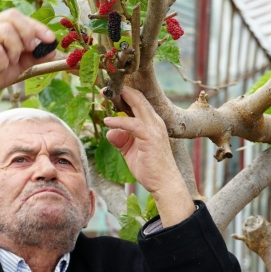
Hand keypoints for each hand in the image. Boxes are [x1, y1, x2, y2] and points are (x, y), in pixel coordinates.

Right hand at [0, 9, 55, 138]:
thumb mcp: (20, 64)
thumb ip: (35, 56)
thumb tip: (53, 50)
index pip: (19, 17)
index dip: (37, 26)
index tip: (51, 39)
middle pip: (12, 16)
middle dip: (27, 33)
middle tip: (30, 50)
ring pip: (4, 31)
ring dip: (14, 49)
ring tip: (10, 61)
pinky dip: (2, 62)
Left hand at [103, 86, 193, 225]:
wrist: (165, 184)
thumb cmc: (150, 168)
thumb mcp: (131, 152)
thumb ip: (121, 141)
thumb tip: (110, 132)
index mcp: (152, 123)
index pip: (139, 103)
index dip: (125, 95)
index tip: (111, 91)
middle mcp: (155, 122)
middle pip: (139, 99)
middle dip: (122, 90)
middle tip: (106, 87)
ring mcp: (154, 128)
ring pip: (138, 106)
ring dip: (121, 98)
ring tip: (106, 94)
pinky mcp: (150, 137)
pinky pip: (133, 124)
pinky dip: (119, 121)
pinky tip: (108, 121)